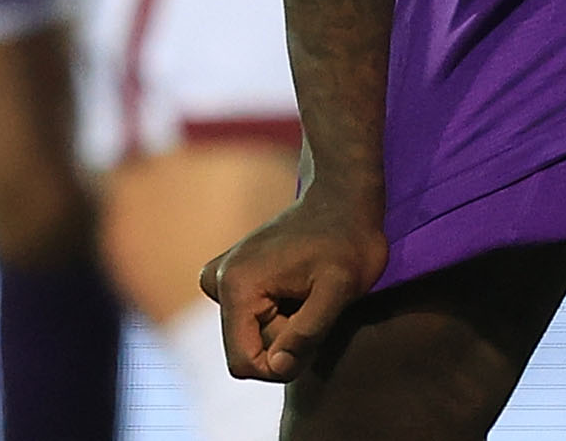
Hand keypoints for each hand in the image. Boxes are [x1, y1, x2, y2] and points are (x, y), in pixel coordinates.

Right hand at [200, 190, 388, 382]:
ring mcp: (220, 276)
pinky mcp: (232, 276)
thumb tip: (277, 367)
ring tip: (309, 292)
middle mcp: (217, 280)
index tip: (314, 339)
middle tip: (317, 304)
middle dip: (287, 339)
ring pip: (252, 335)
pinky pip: (252, 318)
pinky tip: (298, 287)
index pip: (245, 363)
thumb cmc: (348, 241)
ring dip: (285, 325)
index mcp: (236, 286)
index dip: (282, 366)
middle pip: (250, 349)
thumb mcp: (340, 289)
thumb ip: (308, 331)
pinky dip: (279, 313)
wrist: (343, 200)